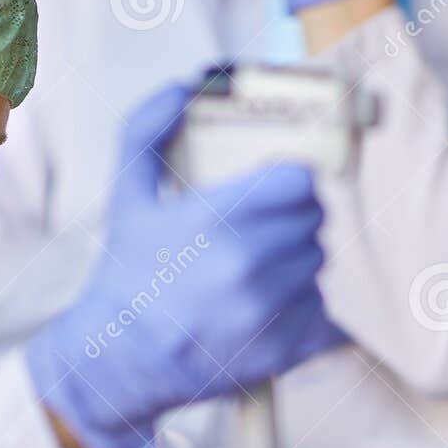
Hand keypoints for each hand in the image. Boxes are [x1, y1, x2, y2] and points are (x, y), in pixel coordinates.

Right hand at [27, 83, 347, 447]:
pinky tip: (269, 308)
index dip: (292, 182)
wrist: (124, 359)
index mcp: (219, 219)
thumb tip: (182, 87)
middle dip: (293, 220)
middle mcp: (251, 264)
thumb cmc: (126, 274)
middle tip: (263, 231)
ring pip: (318, 265)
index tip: (275, 190)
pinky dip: (304, 309)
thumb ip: (146, 131)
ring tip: (260, 271)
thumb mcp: (125, 194)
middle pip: (315, 221)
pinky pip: (323, 312)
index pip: (301, 181)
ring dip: (298, 263)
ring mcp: (273, 310)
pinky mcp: (286, 349)